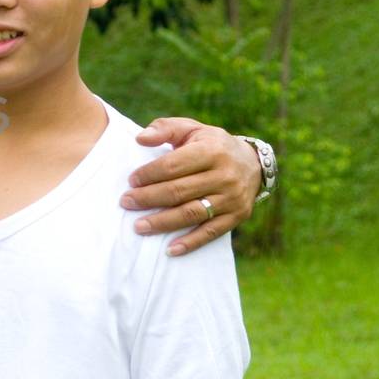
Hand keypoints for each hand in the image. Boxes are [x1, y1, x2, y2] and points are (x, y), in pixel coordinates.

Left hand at [122, 118, 263, 255]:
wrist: (253, 163)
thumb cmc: (211, 144)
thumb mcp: (191, 129)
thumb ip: (165, 129)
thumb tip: (140, 139)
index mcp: (211, 150)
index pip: (174, 165)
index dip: (150, 174)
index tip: (131, 181)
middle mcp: (224, 175)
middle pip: (179, 191)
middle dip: (149, 198)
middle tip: (126, 203)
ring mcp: (232, 198)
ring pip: (192, 213)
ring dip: (163, 222)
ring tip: (139, 227)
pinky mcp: (237, 216)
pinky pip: (211, 232)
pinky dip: (190, 242)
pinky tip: (170, 250)